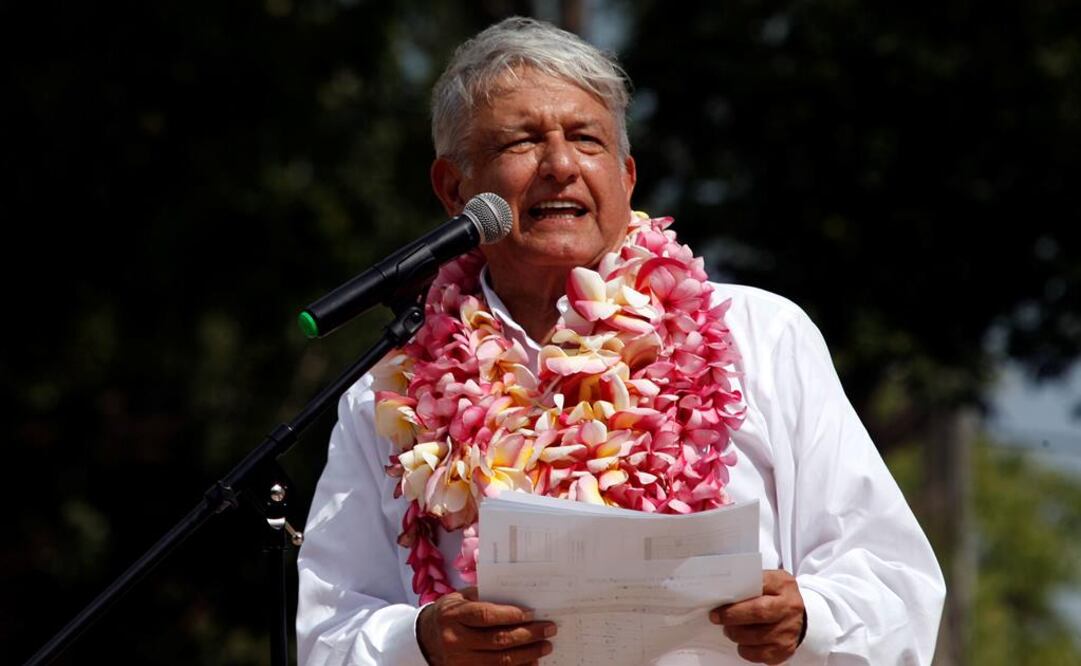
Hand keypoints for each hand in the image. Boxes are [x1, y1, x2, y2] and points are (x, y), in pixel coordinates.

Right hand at [417, 586, 555, 664]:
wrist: (425, 639)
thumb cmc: (449, 614)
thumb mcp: (459, 599)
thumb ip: (483, 596)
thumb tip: (517, 595)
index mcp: (453, 616)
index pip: (485, 616)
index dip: (510, 615)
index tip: (531, 613)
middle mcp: (455, 640)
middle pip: (497, 640)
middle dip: (527, 635)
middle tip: (548, 629)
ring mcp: (459, 661)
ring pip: (499, 661)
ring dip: (527, 654)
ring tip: (545, 646)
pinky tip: (531, 662)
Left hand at [709, 570, 805, 664]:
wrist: (797, 616)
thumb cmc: (775, 597)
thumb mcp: (767, 582)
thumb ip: (749, 583)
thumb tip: (722, 591)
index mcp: (783, 585)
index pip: (758, 587)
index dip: (736, 597)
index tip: (718, 605)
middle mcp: (789, 607)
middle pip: (758, 613)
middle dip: (732, 617)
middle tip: (717, 617)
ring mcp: (789, 630)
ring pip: (755, 637)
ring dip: (736, 634)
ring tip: (730, 629)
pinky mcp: (785, 649)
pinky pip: (759, 654)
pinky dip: (745, 649)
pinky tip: (743, 641)